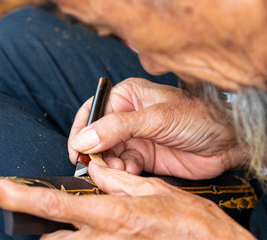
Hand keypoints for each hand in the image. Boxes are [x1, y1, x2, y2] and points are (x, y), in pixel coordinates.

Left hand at [0, 159, 254, 239]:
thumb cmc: (188, 221)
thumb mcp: (152, 190)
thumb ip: (117, 181)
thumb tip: (96, 170)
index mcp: (111, 214)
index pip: (54, 203)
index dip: (18, 196)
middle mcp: (103, 239)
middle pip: (51, 236)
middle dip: (46, 224)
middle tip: (54, 212)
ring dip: (65, 235)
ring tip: (86, 223)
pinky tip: (98, 231)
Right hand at [68, 78, 245, 179]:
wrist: (226, 143)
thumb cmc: (198, 118)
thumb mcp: (156, 118)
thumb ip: (118, 127)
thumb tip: (84, 138)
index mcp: (127, 96)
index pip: (92, 111)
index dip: (81, 130)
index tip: (76, 150)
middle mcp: (127, 116)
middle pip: (97, 135)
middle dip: (96, 151)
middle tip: (99, 164)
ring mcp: (134, 137)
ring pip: (107, 152)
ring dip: (110, 163)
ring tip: (121, 167)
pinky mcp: (142, 155)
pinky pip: (122, 165)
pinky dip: (123, 170)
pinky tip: (133, 169)